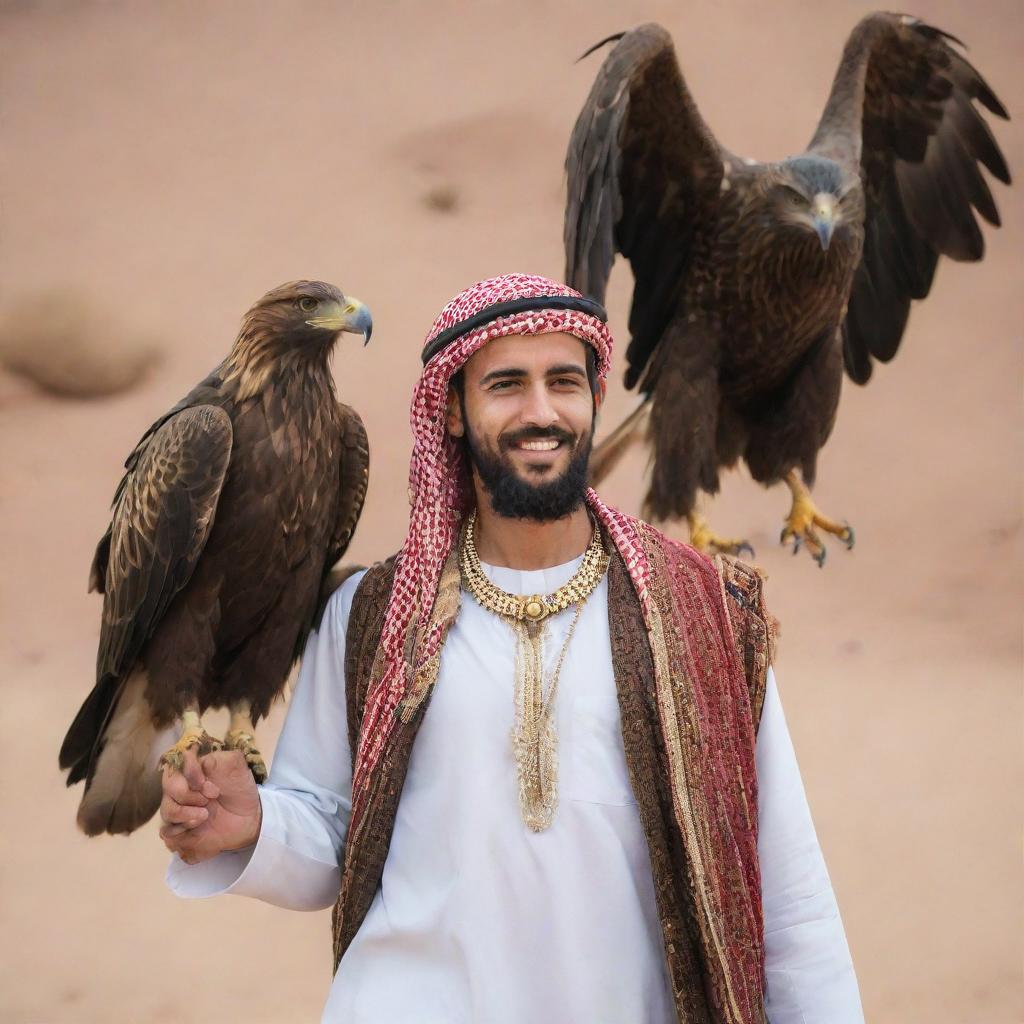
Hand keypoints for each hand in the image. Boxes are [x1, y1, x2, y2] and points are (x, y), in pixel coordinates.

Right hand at [160, 749, 261, 864]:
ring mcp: (175, 806)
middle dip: (190, 795)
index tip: (211, 786)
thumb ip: (225, 760)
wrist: (247, 817)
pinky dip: (182, 830)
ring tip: (205, 815)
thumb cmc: (238, 788)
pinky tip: (197, 826)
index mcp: (191, 766)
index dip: (193, 774)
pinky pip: (167, 830)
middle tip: (211, 799)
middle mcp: (178, 785)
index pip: (180, 763)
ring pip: (167, 809)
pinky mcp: (175, 828)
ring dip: (187, 813)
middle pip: (170, 785)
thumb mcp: (238, 769)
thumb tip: (205, 761)